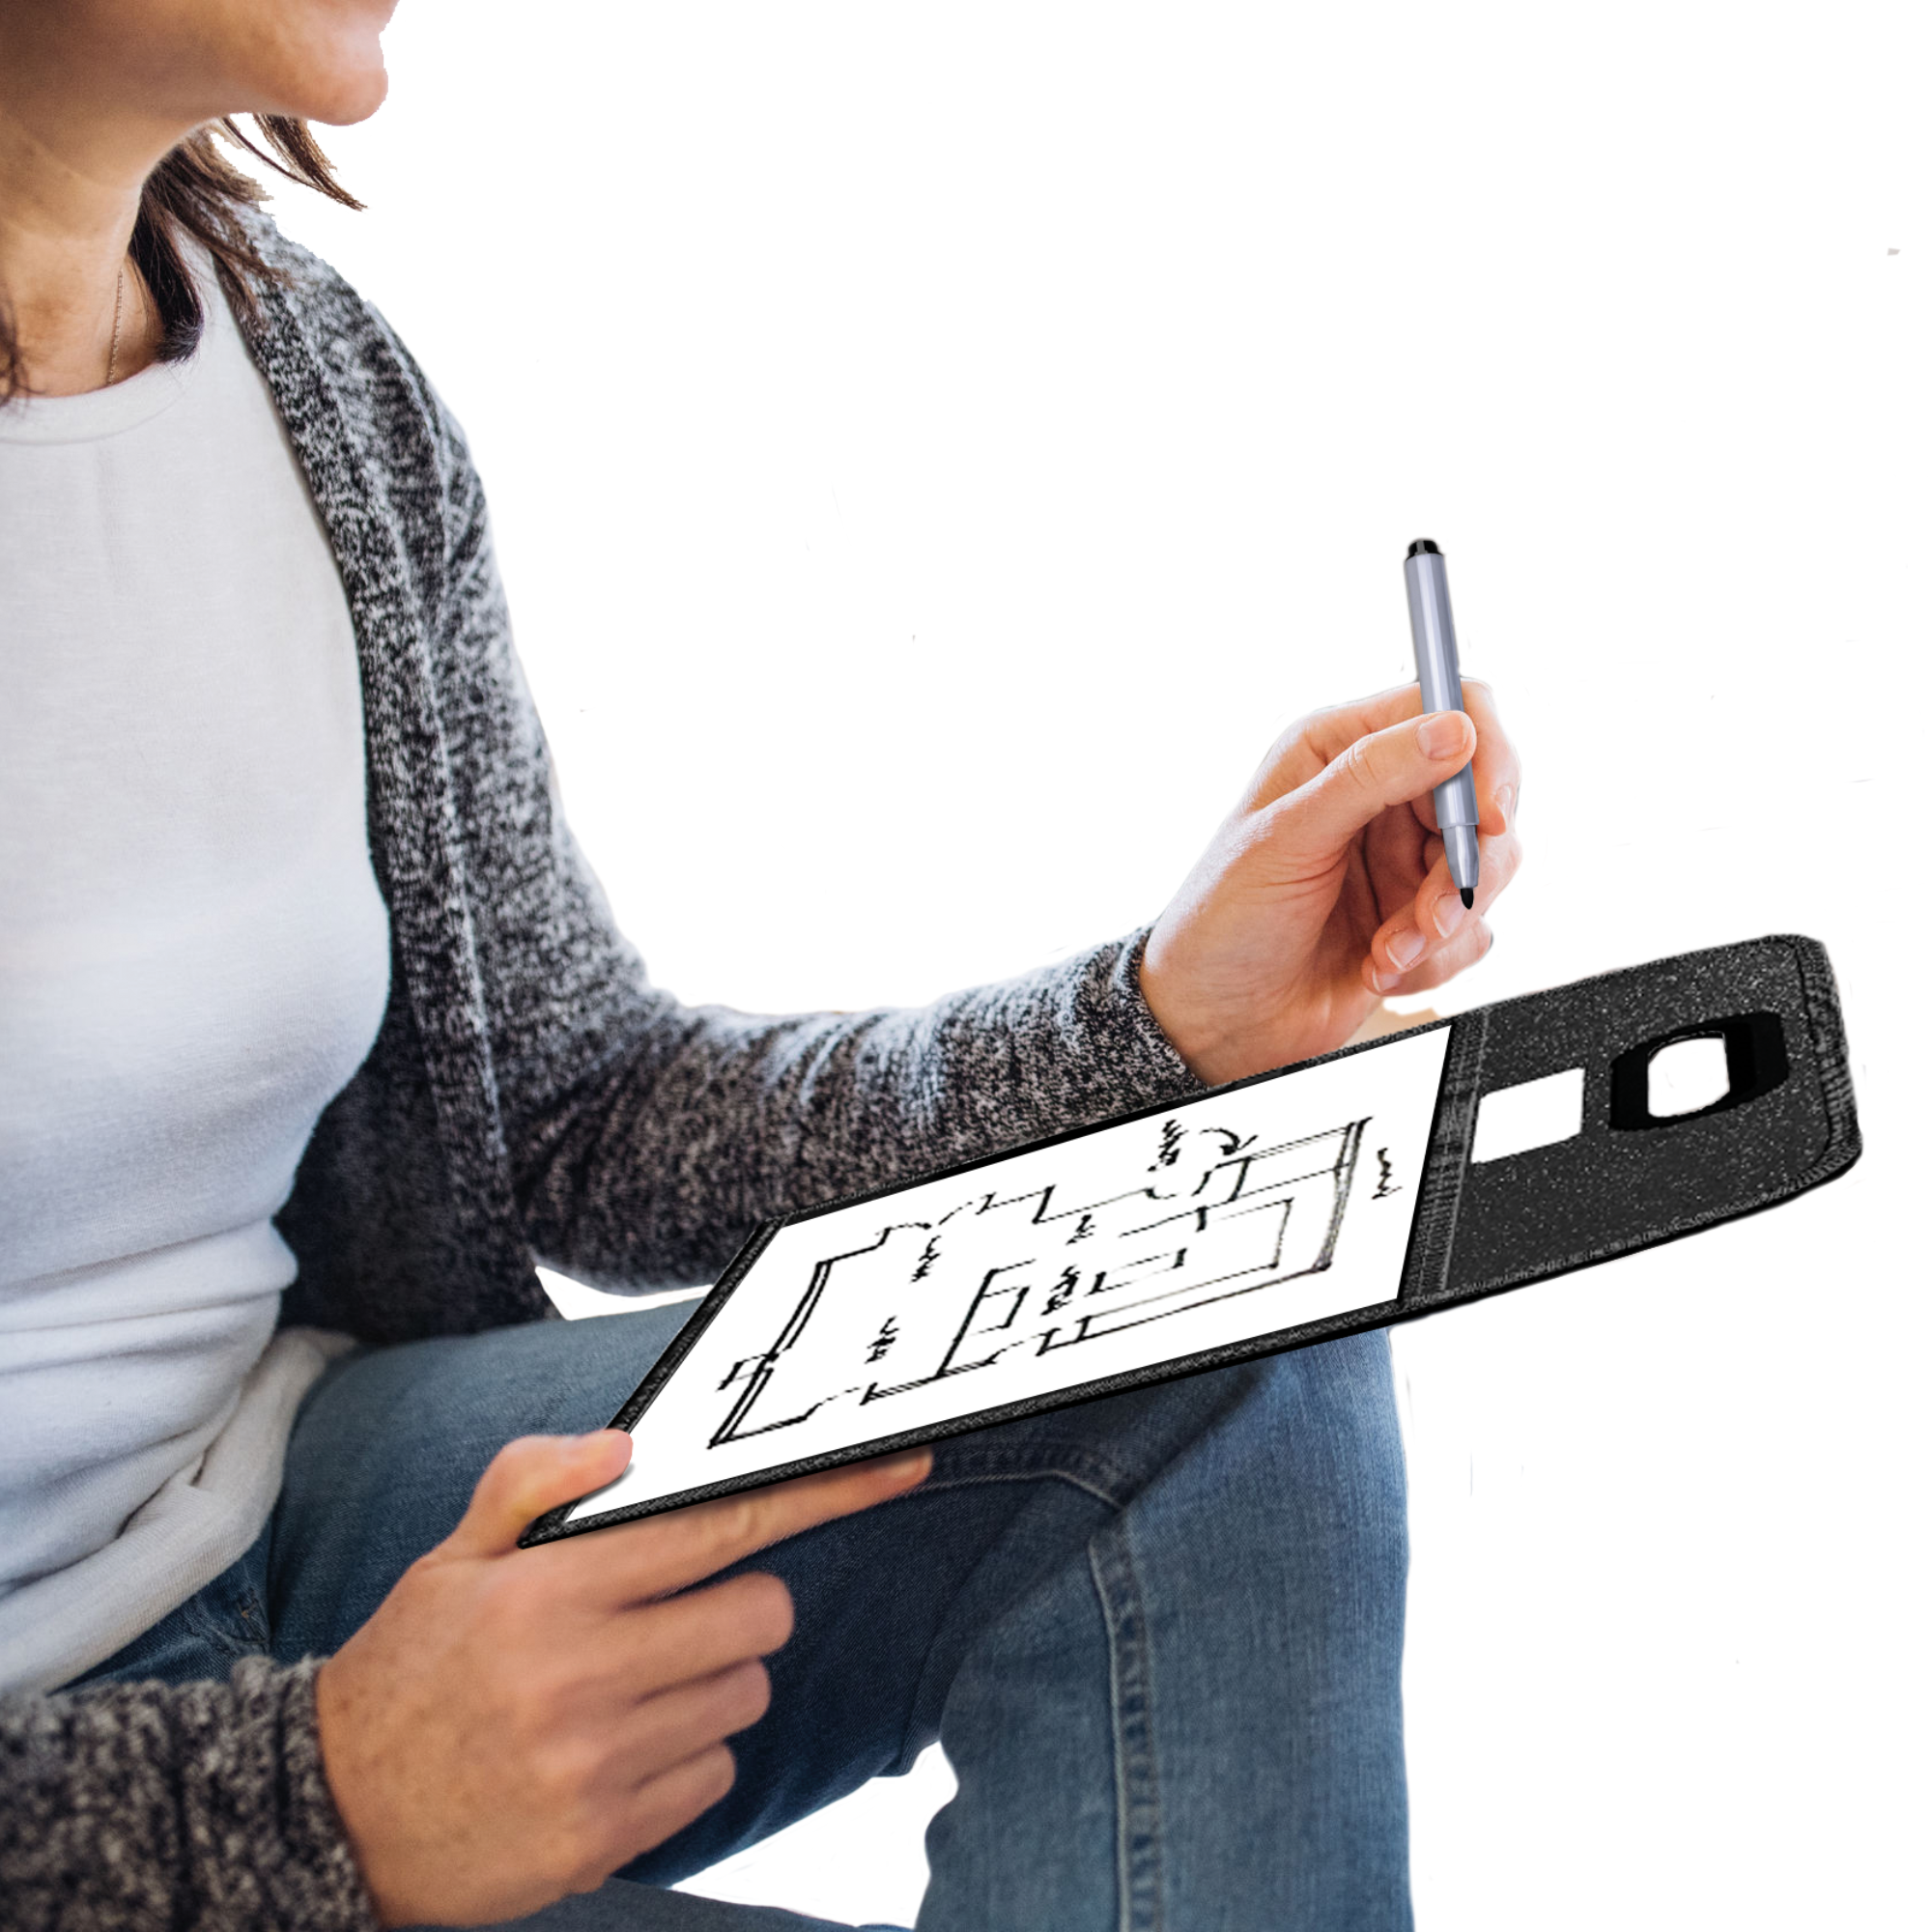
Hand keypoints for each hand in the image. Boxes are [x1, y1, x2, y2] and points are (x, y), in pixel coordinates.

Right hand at [315, 1433, 931, 1927]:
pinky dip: (687, 1756)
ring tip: (632, 1686)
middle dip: (740, 1605)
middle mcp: (578, 1675)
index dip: (816, 1494)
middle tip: (679, 1615)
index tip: (894, 1469)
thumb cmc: (411, 1668)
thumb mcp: (452, 1559)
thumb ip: (532, 1483)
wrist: (331, 1817)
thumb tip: (627, 1445)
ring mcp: (596, 1764)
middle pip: (761, 1615)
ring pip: (746, 1695)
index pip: (715, 1527)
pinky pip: (714, 1773)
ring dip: (715, 1681)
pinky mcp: (603, 1838)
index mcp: (547, 1592)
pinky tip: (616, 1751)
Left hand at [1140, 680, 1521, 1085]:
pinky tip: (1377, 969)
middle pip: (1485, 796)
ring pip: (1487, 868)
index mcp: (1340, 750)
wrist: (1213, 1021)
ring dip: (1446, 920)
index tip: (1488, 814)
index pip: (1448, 709)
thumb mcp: (1287, 836)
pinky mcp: (1417, 919)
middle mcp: (1379, 797)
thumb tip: (1456, 728)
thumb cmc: (1223, 921)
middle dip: (1468, 862)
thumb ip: (1370, 776)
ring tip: (1390, 950)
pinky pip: (1473, 931)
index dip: (1485, 754)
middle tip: (1432, 912)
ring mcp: (1402, 860)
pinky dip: (1435, 958)